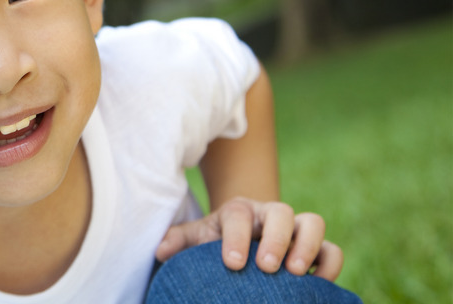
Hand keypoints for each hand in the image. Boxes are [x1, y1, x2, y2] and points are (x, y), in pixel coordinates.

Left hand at [155, 197, 343, 280]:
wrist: (242, 243)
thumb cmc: (217, 242)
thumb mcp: (196, 239)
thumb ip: (179, 241)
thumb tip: (161, 250)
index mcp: (238, 211)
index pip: (238, 215)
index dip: (236, 237)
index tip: (232, 263)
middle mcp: (270, 215)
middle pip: (281, 212)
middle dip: (276, 238)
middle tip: (266, 266)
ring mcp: (296, 229)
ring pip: (314, 223)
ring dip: (307, 246)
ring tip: (295, 273)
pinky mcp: (316, 247)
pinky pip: (332, 249)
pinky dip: (330, 264)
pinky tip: (320, 283)